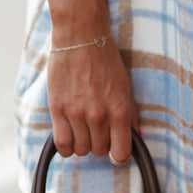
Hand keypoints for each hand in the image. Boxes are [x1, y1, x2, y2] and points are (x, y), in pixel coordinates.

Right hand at [47, 34, 137, 164]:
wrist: (81, 38)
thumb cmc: (106, 59)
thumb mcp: (126, 85)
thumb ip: (130, 113)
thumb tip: (135, 137)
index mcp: (120, 109)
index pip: (121, 153)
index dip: (119, 155)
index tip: (116, 150)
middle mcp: (99, 115)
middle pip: (99, 151)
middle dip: (101, 143)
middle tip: (99, 128)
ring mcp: (77, 114)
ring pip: (81, 150)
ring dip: (83, 143)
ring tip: (84, 127)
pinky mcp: (58, 110)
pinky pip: (62, 144)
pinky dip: (66, 146)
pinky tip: (70, 134)